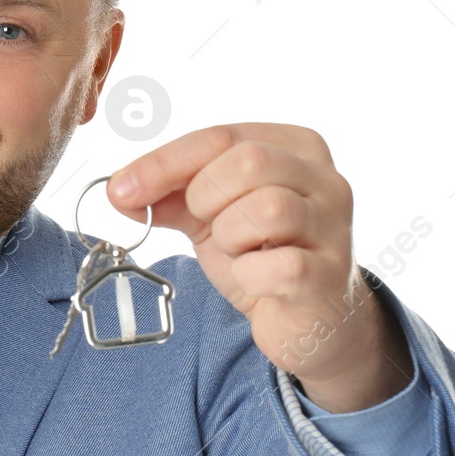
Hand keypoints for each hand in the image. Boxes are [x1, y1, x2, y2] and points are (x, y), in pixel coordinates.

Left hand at [106, 123, 410, 411]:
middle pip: (248, 162)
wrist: (306, 319)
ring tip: (238, 252)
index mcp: (294, 147)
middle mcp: (324, 178)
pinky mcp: (330, 275)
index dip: (162, 164)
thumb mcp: (211, 215)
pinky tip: (253, 279)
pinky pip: (281, 266)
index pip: (219, 136)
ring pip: (268, 208)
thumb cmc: (261, 255)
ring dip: (231, 237)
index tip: (121, 191)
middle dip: (206, 198)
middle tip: (206, 225)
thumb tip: (120, 190)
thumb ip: (169, 195)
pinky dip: (250, 275)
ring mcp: (334, 226)